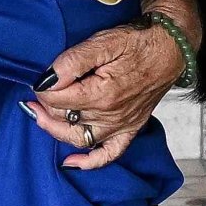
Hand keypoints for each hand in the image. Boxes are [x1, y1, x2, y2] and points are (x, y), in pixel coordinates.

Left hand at [28, 17, 184, 169]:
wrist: (171, 48)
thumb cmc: (138, 43)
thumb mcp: (104, 43)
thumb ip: (72, 61)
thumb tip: (47, 79)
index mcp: (102, 94)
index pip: (58, 99)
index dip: (42, 88)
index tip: (38, 77)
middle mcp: (110, 115)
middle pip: (64, 118)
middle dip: (45, 105)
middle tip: (35, 92)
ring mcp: (120, 125)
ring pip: (78, 138)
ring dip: (55, 130)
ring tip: (39, 116)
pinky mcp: (130, 129)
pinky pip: (109, 154)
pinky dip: (89, 162)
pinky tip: (70, 163)